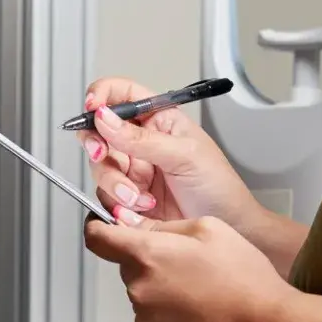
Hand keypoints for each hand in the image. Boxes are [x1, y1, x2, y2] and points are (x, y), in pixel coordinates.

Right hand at [76, 77, 259, 227]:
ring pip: (100, 166)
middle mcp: (142, 141)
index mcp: (159, 119)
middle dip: (95, 143)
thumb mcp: (184, 155)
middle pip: (99, 131)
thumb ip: (142, 138)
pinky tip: (140, 209)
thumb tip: (105, 118)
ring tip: (138, 197)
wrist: (229, 228)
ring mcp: (134, 170)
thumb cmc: (218, 186)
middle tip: (101, 154)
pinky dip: (118, 203)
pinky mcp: (128, 197)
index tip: (93, 108)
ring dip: (114, 183)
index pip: (122, 94)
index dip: (102, 95)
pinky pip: (106, 195)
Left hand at [84, 209, 296, 321]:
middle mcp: (138, 290)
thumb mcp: (211, 229)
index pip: (98, 238)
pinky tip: (199, 316)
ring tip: (202, 295)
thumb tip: (142, 229)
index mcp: (147, 255)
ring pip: (144, 296)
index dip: (99, 228)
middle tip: (189, 266)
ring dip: (162, 291)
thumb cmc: (244, 280)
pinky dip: (169, 317)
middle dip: (150, 263)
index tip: (104, 227)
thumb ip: (167, 226)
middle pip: (130, 268)